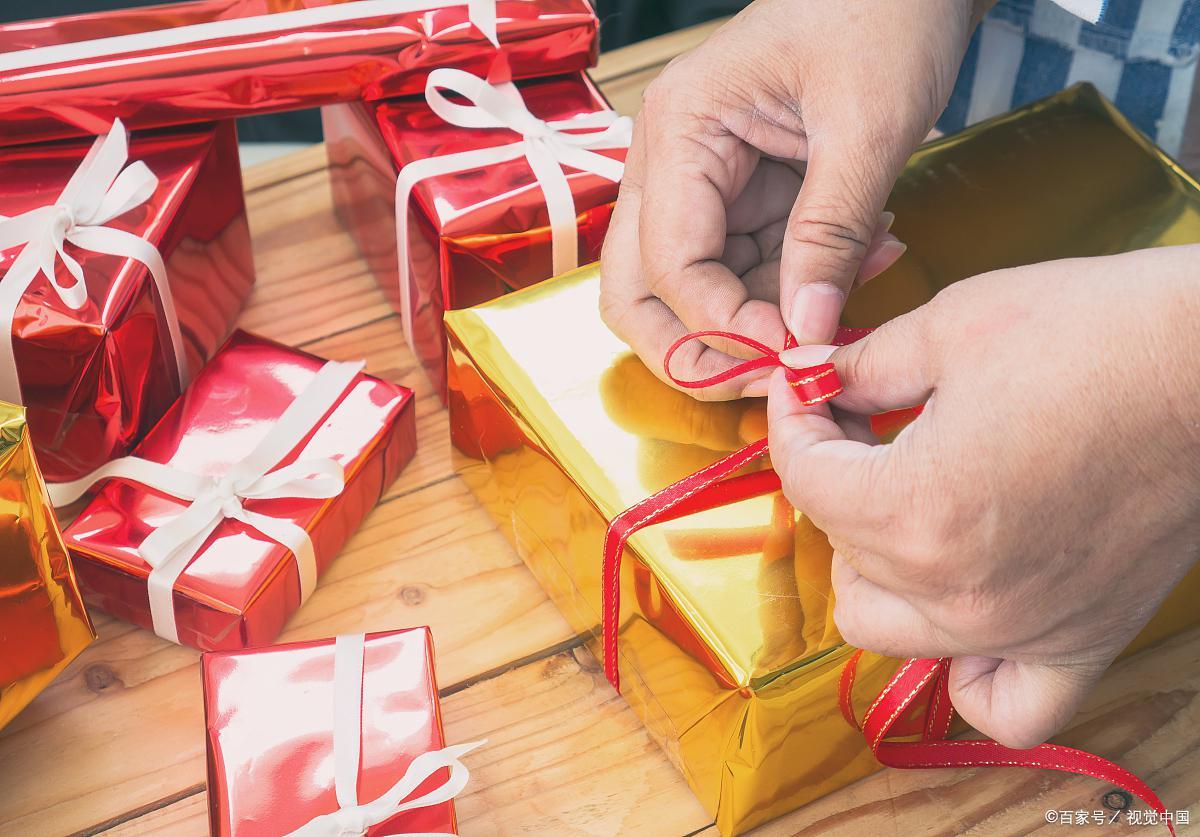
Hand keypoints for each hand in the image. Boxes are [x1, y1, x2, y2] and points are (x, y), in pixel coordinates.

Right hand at [600, 0, 986, 399]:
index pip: (670, 264)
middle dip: (695, 347)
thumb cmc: (881, 13)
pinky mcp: (740, 193)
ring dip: (761, 316)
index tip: (792, 350)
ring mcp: (700, 180)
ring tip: (850, 293)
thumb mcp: (866, 127)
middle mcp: (671, 160)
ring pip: (690, 291)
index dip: (723, 325)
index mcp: (681, 130)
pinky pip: (746, 267)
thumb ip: (828, 235)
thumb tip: (804, 331)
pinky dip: (796, 284)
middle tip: (768, 374)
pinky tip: (864, 258)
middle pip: (638, 290)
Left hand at [768, 245, 1199, 747]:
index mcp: (916, 509)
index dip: (792, 418)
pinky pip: (1000, 706)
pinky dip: (965, 672)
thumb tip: (809, 375)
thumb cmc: (1098, 333)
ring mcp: (1019, 628)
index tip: (806, 386)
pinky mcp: (1080, 640)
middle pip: (838, 545)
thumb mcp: (954, 326)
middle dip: (832, 478)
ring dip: (872, 568)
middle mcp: (959, 590)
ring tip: (902, 506)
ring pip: (884, 629)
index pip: (803, 479)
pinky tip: (963, 609)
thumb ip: (861, 365)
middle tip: (860, 426)